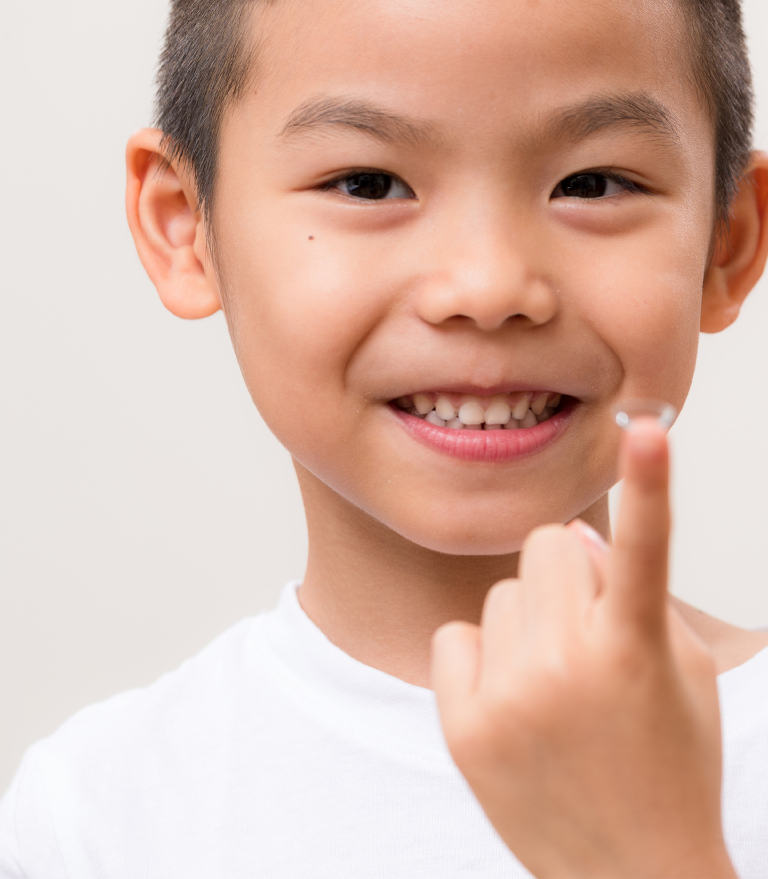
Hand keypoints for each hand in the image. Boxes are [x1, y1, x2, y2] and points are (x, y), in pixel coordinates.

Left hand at [430, 419, 736, 878]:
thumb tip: (568, 540)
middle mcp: (567, 666)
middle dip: (568, 578)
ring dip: (528, 623)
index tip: (648, 425)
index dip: (651, 483)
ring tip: (554, 685)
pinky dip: (481, 658)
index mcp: (635, 649)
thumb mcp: (680, 671)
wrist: (630, 873)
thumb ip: (630, 593)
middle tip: (587, 636)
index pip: (643, 547)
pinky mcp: (462, 727)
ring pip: (502, 594)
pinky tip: (509, 702)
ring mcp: (508, 697)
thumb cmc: (666, 761)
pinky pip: (456, 637)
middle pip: (547, 548)